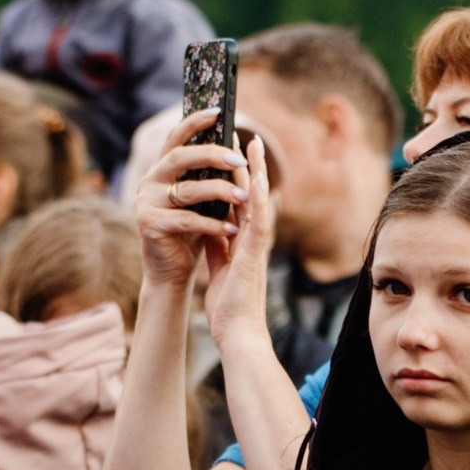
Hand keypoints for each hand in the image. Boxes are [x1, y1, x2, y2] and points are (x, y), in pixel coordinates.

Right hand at [132, 111, 248, 299]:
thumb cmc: (190, 235)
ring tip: (244, 199)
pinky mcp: (149, 225)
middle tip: (240, 162)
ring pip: (187, 190)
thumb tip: (235, 146)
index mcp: (161, 171)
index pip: (176, 138)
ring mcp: (146, 202)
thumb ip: (207, 176)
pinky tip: (233, 229)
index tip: (218, 112)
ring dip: (220, 192)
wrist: (171, 273)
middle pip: (180, 157)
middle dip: (212, 155)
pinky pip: (187, 220)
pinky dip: (213, 225)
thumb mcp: (201, 201)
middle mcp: (149, 182)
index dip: (194, 122)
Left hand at [201, 133, 275, 349]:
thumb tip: (209, 226)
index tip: (231, 152)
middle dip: (248, 165)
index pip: (240, 201)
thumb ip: (216, 245)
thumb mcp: (218, 267)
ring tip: (252, 143)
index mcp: (243, 242)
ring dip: (257, 171)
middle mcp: (254, 240)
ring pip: (259, 200)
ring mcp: (257, 246)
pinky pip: (259, 221)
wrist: (238, 335)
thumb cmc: (230, 308)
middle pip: (252, 194)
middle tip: (245, 134)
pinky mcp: (255, 255)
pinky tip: (259, 178)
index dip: (236, 177)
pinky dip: (260, 198)